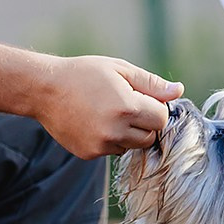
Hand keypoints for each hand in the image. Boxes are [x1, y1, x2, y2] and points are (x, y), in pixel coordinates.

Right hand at [35, 56, 182, 158]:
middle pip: (150, 137)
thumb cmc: (84, 74)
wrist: (44, 89)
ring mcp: (101, 145)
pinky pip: (112, 151)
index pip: (162, 118)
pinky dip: (110, 140)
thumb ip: (151, 84)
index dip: (155, 108)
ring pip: (132, 146)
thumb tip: (179, 91)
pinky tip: (95, 122)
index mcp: (127, 107)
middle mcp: (116, 131)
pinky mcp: (89, 154)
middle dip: (145, 123)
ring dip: (128, 133)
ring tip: (109, 113)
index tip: (142, 98)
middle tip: (126, 106)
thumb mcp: (120, 69)